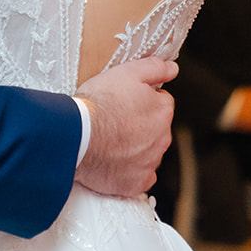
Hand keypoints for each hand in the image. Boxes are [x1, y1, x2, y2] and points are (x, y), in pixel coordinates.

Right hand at [74, 56, 175, 196]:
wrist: (77, 136)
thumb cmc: (98, 104)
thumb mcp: (127, 72)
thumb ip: (155, 68)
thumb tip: (173, 68)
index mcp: (163, 111)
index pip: (160, 103)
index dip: (141, 100)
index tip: (124, 102)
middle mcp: (162, 138)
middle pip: (155, 129)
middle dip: (140, 125)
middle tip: (114, 121)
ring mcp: (150, 163)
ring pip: (147, 152)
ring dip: (134, 148)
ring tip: (109, 141)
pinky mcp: (136, 182)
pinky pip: (139, 177)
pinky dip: (129, 171)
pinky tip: (113, 162)